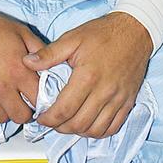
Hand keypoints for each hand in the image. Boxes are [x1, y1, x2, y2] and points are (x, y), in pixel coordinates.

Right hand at [0, 2, 44, 124]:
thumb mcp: (20, 32)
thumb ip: (39, 50)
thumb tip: (52, 66)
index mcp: (17, 70)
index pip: (38, 101)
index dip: (40, 99)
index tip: (36, 95)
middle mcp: (0, 86)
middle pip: (21, 117)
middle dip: (24, 109)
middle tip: (20, 98)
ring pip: (1, 118)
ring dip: (4, 109)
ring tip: (3, 95)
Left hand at [24, 12, 152, 138]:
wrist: (135, 30)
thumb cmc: (104, 33)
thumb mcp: (73, 38)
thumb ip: (49, 53)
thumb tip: (27, 62)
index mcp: (87, 76)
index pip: (64, 110)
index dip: (49, 119)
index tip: (41, 117)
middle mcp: (104, 91)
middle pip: (78, 124)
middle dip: (60, 128)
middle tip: (52, 121)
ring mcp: (118, 99)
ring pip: (95, 130)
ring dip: (78, 132)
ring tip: (68, 123)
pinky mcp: (128, 101)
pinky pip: (113, 127)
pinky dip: (98, 132)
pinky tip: (89, 125)